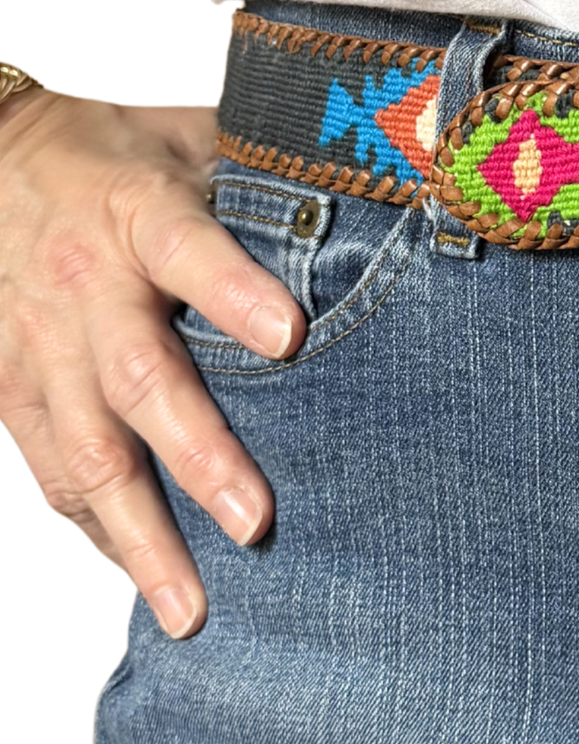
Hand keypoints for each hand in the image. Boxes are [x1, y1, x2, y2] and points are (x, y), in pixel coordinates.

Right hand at [0, 90, 304, 637]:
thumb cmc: (116, 151)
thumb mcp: (196, 138)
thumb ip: (269, 177)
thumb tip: (377, 195)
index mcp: (142, 213)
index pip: (190, 250)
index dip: (237, 293)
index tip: (292, 339)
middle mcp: (86, 285)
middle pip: (138, 378)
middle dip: (197, 457)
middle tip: (256, 522)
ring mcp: (38, 345)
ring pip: (84, 451)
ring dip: (139, 533)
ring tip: (193, 606)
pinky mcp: (8, 388)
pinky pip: (51, 470)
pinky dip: (96, 529)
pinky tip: (142, 575)